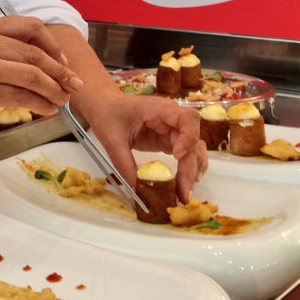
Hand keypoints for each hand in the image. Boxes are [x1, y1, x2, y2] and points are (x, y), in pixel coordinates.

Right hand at [0, 16, 82, 136]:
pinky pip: (22, 96)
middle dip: (60, 71)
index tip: (63, 61)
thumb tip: (48, 65)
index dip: (53, 46)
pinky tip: (48, 109)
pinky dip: (41, 104)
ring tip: (64, 100)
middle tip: (74, 84)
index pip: (30, 27)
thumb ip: (6, 52)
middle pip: (35, 54)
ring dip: (54, 89)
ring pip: (32, 75)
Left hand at [84, 92, 206, 202]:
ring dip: (193, 170)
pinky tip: (185, 184)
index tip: (177, 156)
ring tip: (184, 193)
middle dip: (190, 167)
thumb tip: (136, 191)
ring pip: (194, 148)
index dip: (189, 137)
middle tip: (183, 193)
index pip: (188, 118)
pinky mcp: (168, 140)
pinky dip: (189, 168)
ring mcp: (172, 130)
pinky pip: (186, 153)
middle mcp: (172, 119)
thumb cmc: (108, 115)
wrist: (105, 106)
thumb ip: (124, 164)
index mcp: (160, 110)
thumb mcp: (112, 139)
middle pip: (193, 140)